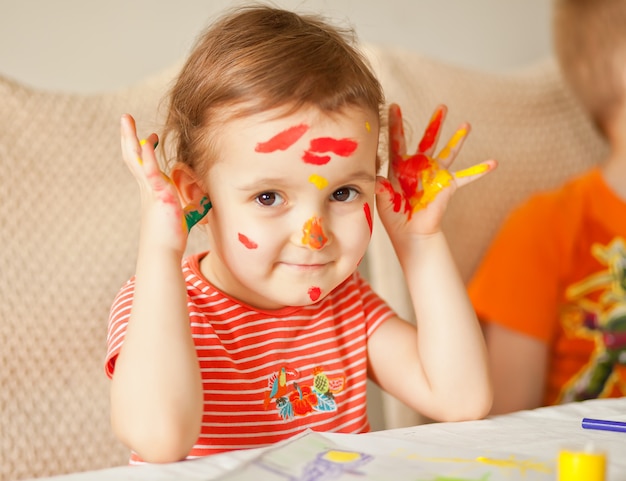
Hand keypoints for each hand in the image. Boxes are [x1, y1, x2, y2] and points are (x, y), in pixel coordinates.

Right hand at [120, 114, 188, 253]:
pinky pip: (150, 172)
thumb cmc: (172, 237)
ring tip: (125, 119)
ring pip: (135, 158)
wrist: (163, 251)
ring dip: (130, 137)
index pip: (146, 165)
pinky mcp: (158, 195)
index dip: (146, 150)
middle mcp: (147, 188)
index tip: (152, 137)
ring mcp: (150, 190)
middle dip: (128, 137)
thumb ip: (191, 206)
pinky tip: (148, 141)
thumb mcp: (184, 215)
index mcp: (152, 191)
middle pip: (133, 156)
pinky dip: (147, 156)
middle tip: (126, 119)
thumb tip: (204, 203)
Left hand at [376, 103, 496, 236]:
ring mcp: (435, 175)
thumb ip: (381, 188)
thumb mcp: (383, 201)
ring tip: (466, 124)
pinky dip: (479, 170)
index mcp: (400, 168)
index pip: (397, 142)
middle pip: (428, 140)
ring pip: (448, 152)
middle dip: (435, 124)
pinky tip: (494, 163)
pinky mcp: (448, 186)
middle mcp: (420, 167)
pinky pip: (466, 177)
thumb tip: (377, 179)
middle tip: (442, 106)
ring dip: (458, 139)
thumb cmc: (394, 218)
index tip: (394, 106)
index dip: (396, 125)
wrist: (411, 234)